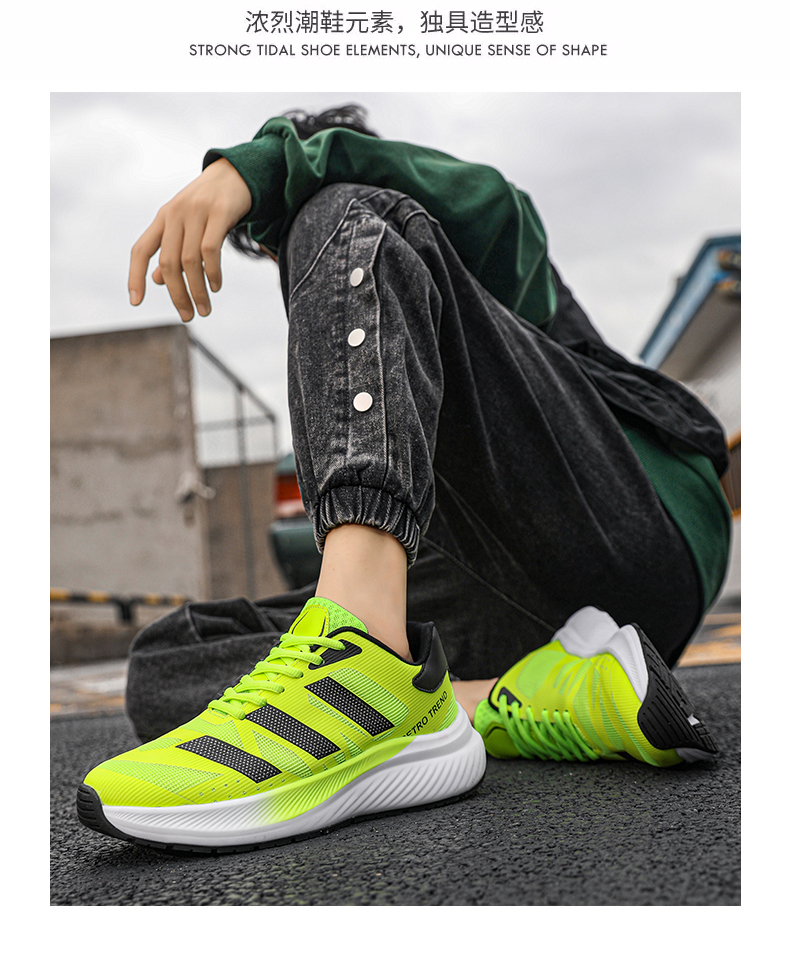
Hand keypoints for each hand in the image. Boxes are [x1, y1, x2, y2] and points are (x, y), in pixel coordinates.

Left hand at [129, 158, 252, 321]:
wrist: (236, 173)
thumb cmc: (210, 205)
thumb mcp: (186, 225)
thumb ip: (172, 250)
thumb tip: (158, 280)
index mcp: (163, 218)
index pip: (140, 250)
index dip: (135, 277)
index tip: (135, 302)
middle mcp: (175, 214)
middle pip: (168, 263)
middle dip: (177, 294)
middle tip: (188, 316)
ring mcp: (197, 212)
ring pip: (189, 261)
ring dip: (197, 290)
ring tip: (204, 309)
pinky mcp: (220, 212)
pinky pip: (210, 250)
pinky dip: (212, 273)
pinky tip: (215, 286)